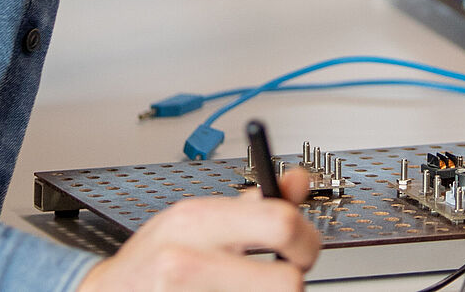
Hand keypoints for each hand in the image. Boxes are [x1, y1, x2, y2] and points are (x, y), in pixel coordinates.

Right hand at [78, 169, 318, 291]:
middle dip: (294, 280)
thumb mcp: (201, 218)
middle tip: (286, 275)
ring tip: (248, 286)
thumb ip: (255, 203)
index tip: (303, 248)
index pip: (280, 223)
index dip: (306, 239)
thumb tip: (297, 182)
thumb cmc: (158, 256)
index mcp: (197, 221)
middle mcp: (189, 261)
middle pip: (287, 282)